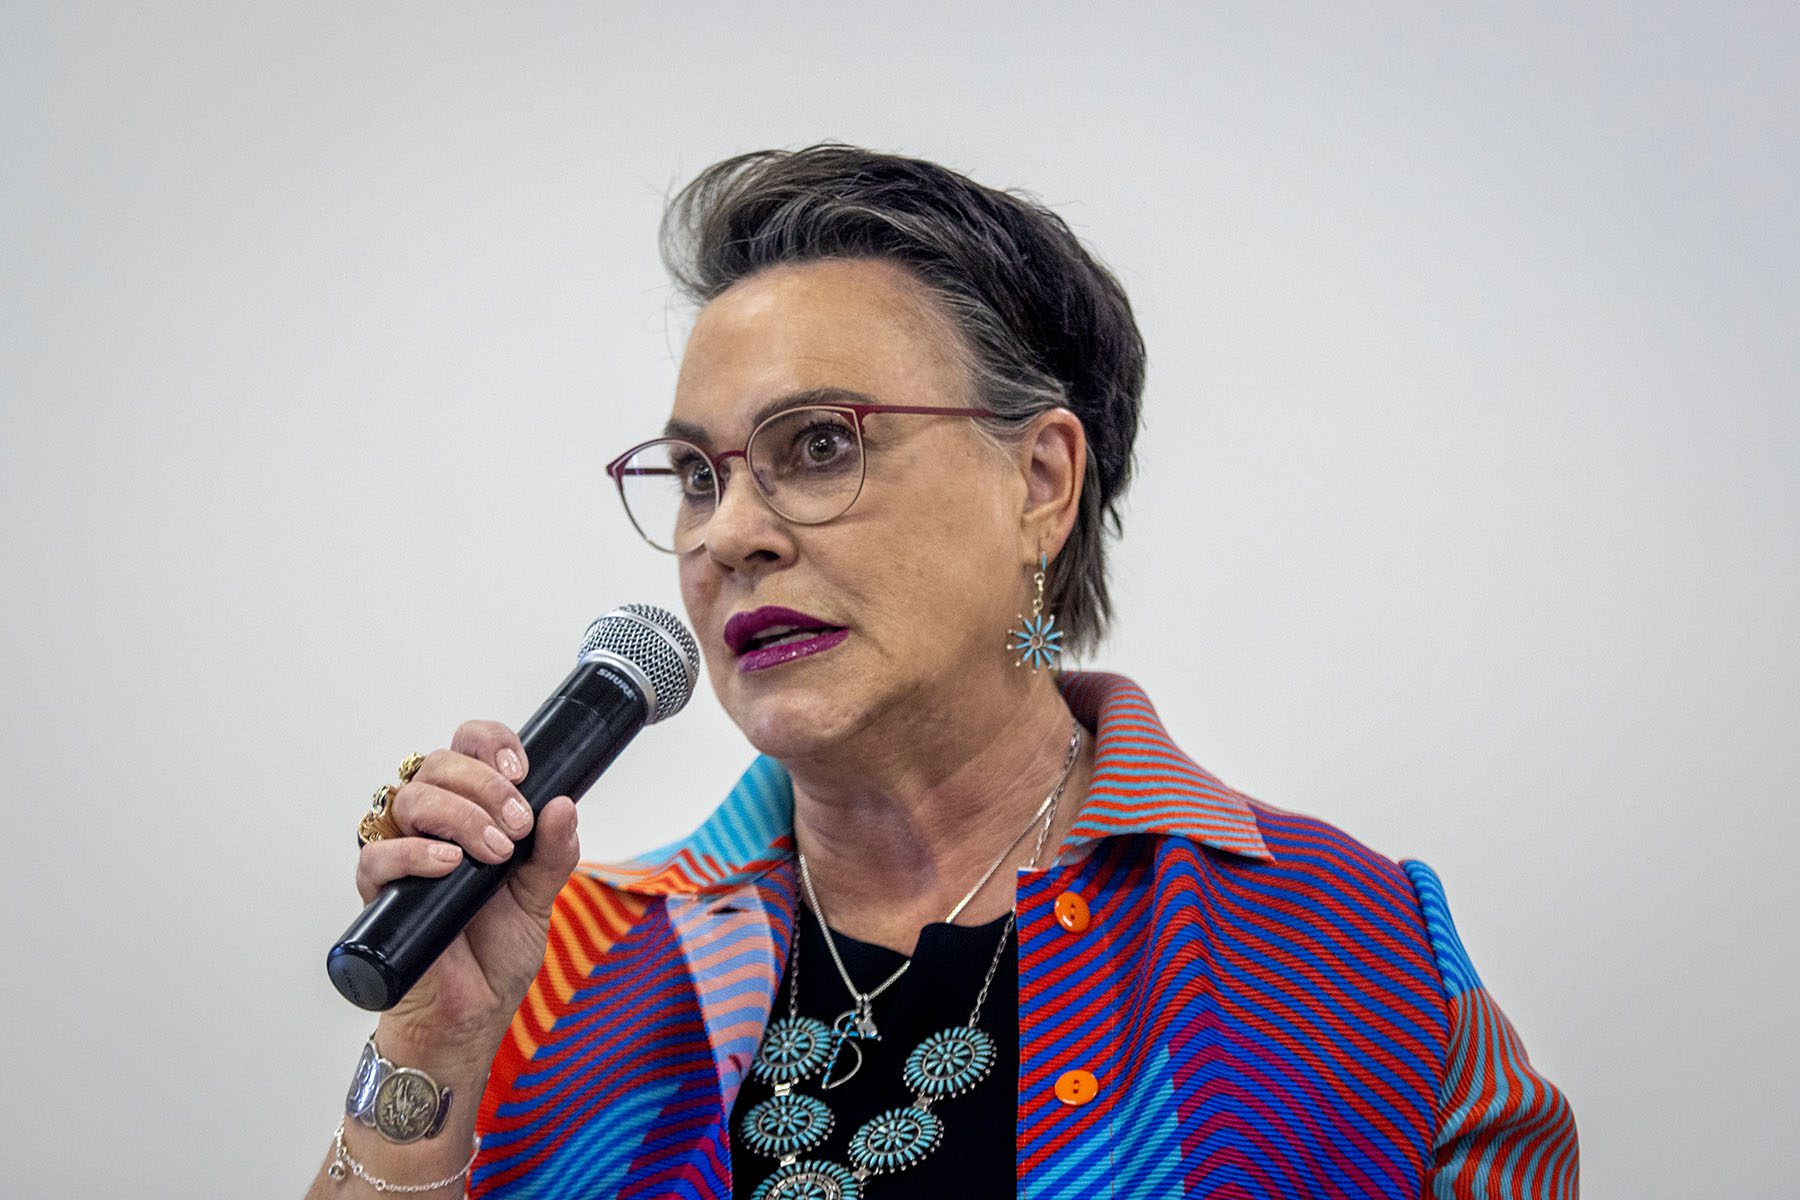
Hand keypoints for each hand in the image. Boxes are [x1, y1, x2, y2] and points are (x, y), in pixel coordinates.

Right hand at [353, 721, 580, 1065]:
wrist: (473, 1013)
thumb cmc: (497, 952)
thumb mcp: (540, 895)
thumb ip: (554, 851)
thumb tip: (564, 805)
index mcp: (470, 810)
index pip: (467, 746)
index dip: (491, 744)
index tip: (522, 770)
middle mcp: (431, 823)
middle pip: (438, 764)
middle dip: (484, 785)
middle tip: (517, 825)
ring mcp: (402, 854)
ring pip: (408, 798)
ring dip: (458, 815)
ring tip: (494, 852)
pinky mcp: (379, 893)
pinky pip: (376, 854)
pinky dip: (412, 852)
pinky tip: (449, 866)